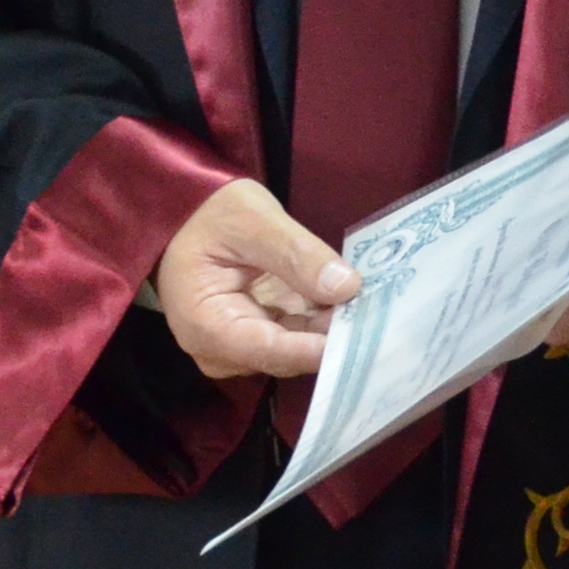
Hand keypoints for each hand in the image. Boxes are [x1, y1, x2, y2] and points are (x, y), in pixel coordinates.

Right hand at [148, 178, 359, 380]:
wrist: (185, 214)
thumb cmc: (208, 213)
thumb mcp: (253, 219)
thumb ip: (296, 254)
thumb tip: (346, 287)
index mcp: (204, 324)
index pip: (269, 350)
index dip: (317, 348)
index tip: (362, 337)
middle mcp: (219, 349)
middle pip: (286, 355)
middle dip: (332, 336)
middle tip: (382, 314)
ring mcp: (239, 347)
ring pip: (297, 349)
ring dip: (332, 328)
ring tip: (374, 305)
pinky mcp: (257, 336)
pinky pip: (296, 337)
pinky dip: (323, 320)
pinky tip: (354, 303)